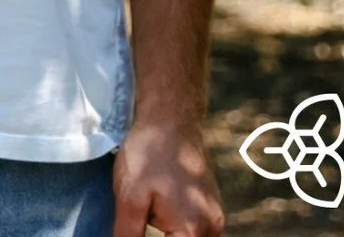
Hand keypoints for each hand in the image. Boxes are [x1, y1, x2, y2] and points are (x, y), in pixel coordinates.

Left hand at [112, 118, 224, 236]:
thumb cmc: (149, 153)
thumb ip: (129, 234)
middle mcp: (211, 228)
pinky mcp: (212, 207)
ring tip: (150, 210)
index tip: (137, 225)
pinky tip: (161, 207)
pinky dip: (176, 226)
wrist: (170, 118)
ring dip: (167, 233)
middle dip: (157, 235)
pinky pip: (194, 229)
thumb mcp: (129, 197)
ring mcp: (215, 218)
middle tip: (144, 215)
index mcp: (192, 230)